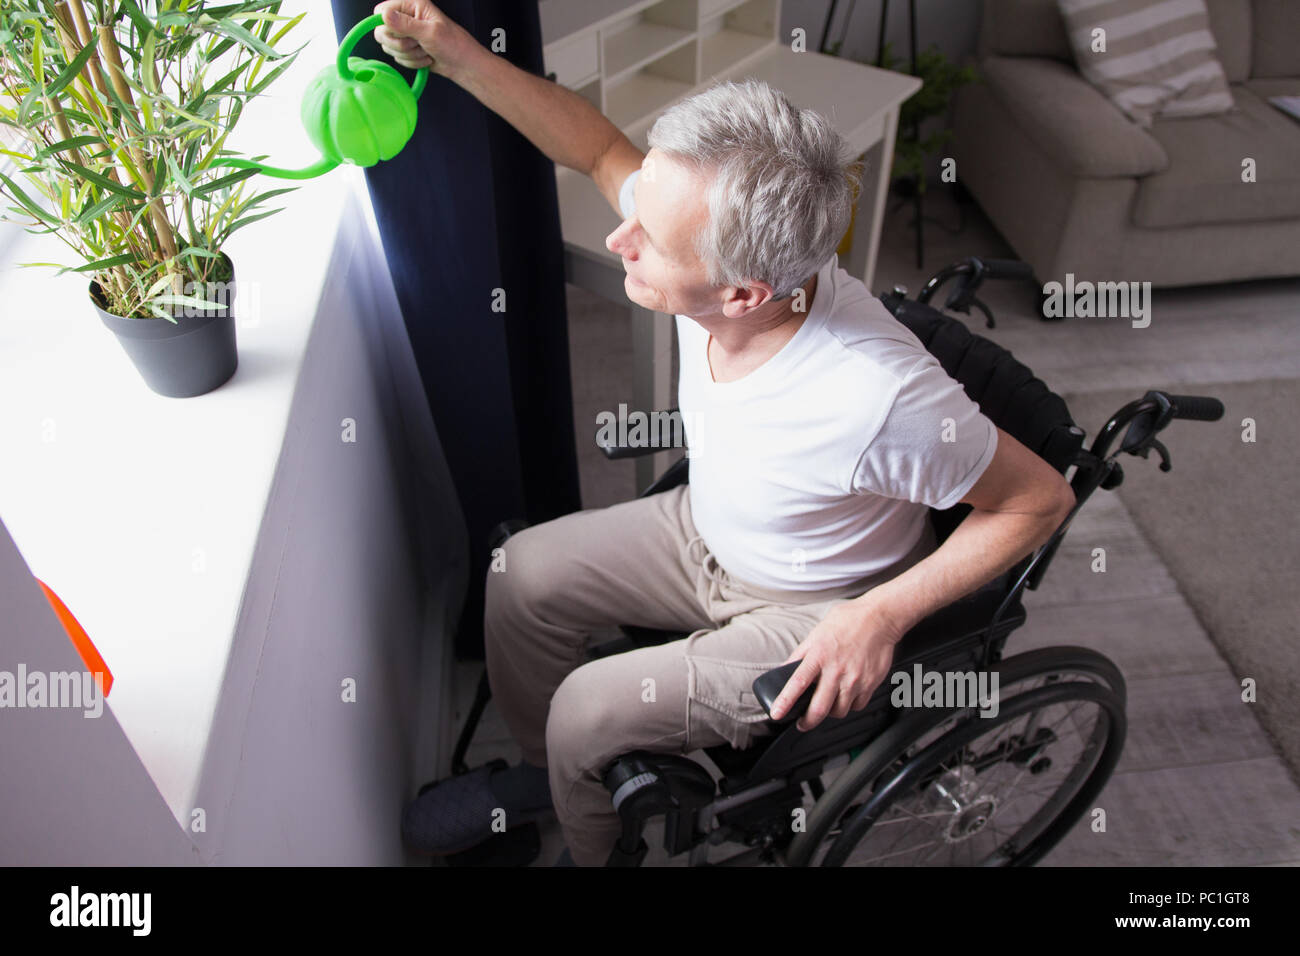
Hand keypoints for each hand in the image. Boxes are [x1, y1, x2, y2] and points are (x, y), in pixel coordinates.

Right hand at [373, 0, 477, 79]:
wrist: (462, 64)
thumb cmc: (454, 44)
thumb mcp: (430, 32)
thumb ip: (406, 24)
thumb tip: (385, 15)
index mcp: (412, 5)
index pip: (381, 11)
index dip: (386, 25)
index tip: (400, 33)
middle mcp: (406, 17)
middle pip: (381, 32)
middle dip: (399, 44)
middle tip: (417, 44)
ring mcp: (406, 34)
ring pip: (389, 47)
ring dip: (408, 54)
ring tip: (425, 50)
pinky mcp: (407, 49)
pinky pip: (397, 58)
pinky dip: (411, 62)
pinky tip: (425, 58)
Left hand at [769, 601, 902, 731]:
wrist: (880, 618)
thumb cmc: (848, 621)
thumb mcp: (817, 633)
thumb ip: (801, 654)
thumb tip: (786, 669)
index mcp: (819, 655)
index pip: (798, 683)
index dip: (785, 701)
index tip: (776, 714)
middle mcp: (837, 670)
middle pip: (819, 708)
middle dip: (807, 722)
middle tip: (802, 723)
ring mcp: (855, 679)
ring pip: (839, 711)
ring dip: (829, 713)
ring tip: (826, 704)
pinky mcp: (870, 683)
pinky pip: (857, 706)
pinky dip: (849, 705)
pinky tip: (845, 696)